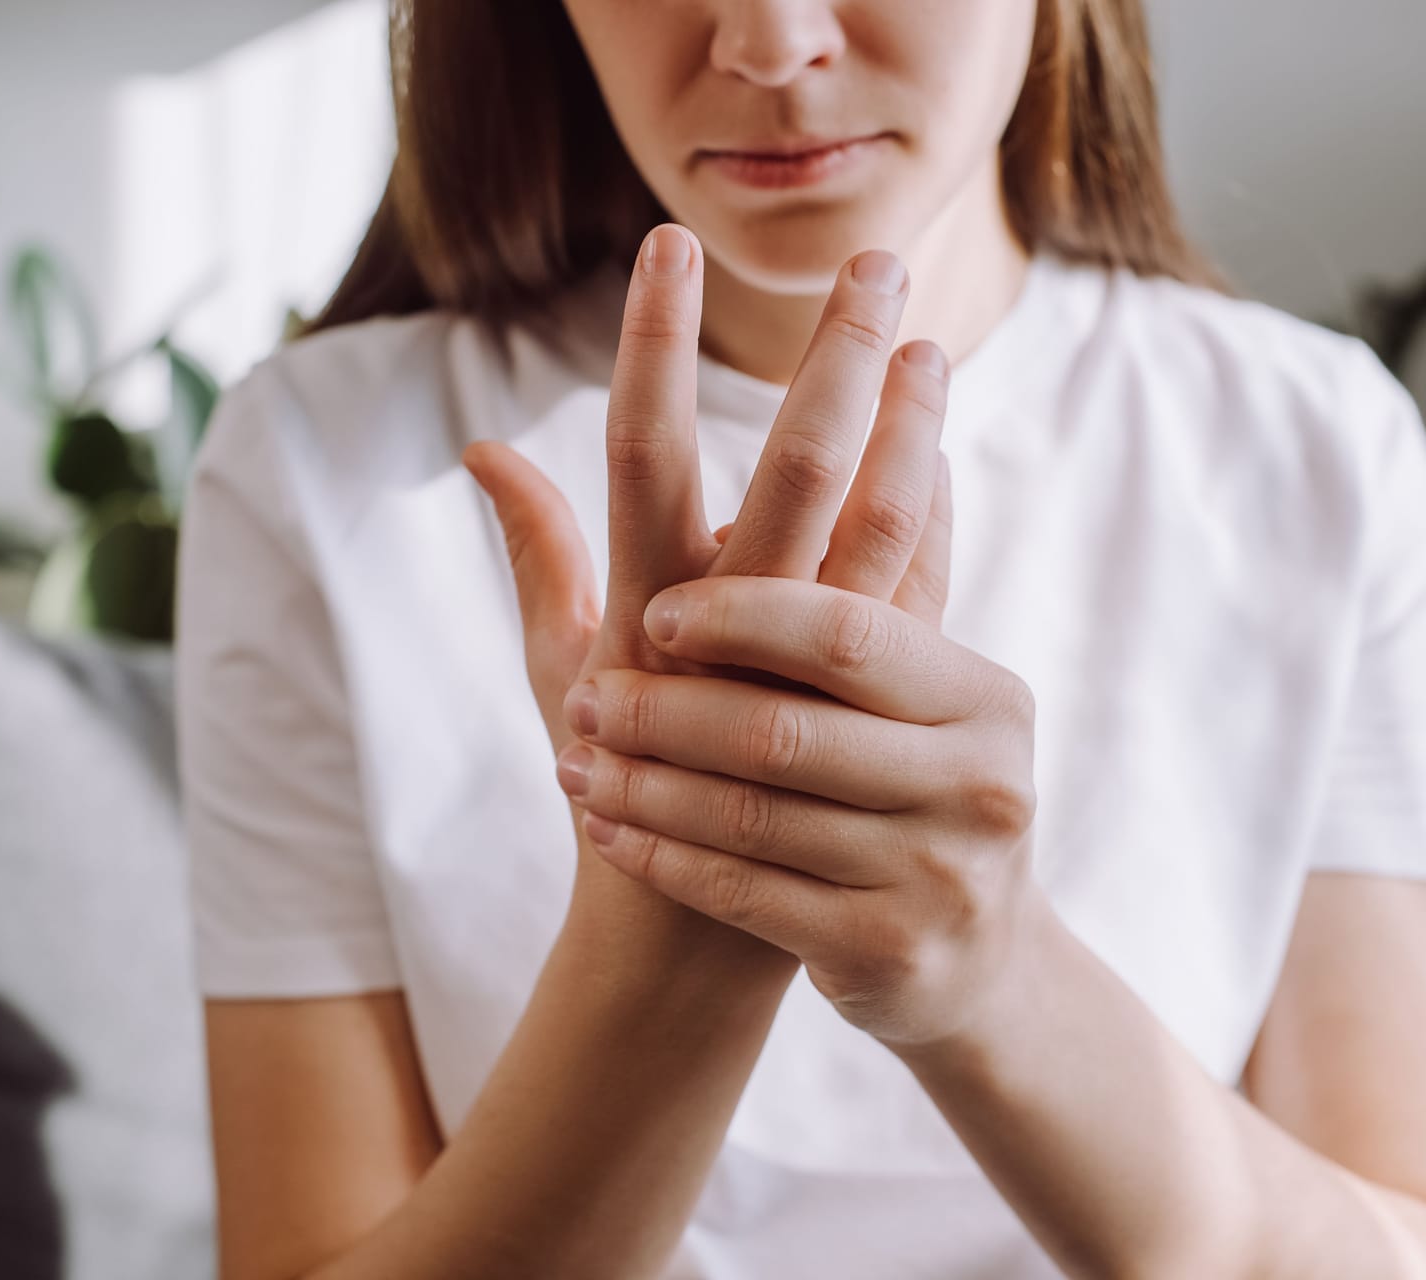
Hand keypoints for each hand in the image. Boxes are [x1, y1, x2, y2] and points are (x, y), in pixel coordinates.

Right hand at [463, 223, 952, 944]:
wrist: (691, 931)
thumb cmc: (612, 786)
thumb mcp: (557, 667)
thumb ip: (536, 549)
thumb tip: (485, 446)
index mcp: (640, 608)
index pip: (642, 448)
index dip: (652, 344)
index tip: (669, 244)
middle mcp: (729, 633)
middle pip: (794, 469)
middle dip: (836, 359)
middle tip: (874, 261)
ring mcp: (808, 674)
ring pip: (879, 528)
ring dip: (910, 426)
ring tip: (931, 336)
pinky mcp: (868, 713)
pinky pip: (910, 598)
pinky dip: (927, 518)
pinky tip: (940, 447)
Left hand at [554, 574, 1042, 1048]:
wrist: (972, 960)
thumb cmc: (917, 786)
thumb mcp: (920, 683)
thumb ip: (900, 542)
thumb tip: (916, 356)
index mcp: (976, 693)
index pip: (848, 634)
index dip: (746, 617)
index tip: (656, 610)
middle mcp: (974, 781)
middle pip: (787, 730)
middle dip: (672, 709)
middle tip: (586, 694)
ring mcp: (937, 874)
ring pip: (753, 816)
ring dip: (648, 784)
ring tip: (572, 754)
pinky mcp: (888, 953)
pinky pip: (745, 894)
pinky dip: (665, 855)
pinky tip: (607, 829)